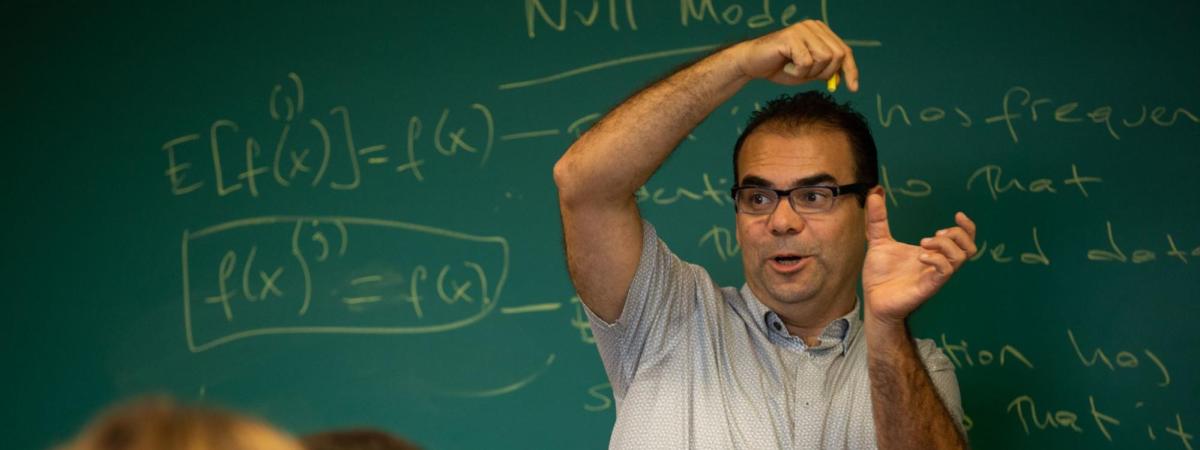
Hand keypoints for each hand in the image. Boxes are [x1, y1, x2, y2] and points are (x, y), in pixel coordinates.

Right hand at [733, 20, 859, 90]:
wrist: (751, 64)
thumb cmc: (780, 67)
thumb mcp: (809, 72)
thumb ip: (826, 71)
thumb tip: (847, 78)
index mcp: (821, 31)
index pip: (845, 51)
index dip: (851, 70)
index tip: (853, 88)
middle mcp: (813, 26)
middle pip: (837, 55)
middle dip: (825, 73)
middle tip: (806, 76)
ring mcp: (802, 29)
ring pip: (823, 59)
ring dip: (809, 72)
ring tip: (793, 69)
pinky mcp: (792, 37)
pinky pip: (806, 62)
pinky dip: (797, 72)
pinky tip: (785, 67)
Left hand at [862, 191, 976, 324]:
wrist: (872, 300)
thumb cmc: (880, 274)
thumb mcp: (878, 240)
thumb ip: (878, 218)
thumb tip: (876, 192)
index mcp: (933, 252)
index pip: (964, 240)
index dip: (968, 226)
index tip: (957, 214)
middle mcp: (938, 264)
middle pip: (970, 248)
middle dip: (957, 235)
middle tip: (934, 234)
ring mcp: (935, 276)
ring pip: (961, 258)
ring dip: (945, 245)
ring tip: (923, 243)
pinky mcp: (928, 287)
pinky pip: (945, 272)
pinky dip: (937, 260)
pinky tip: (920, 256)